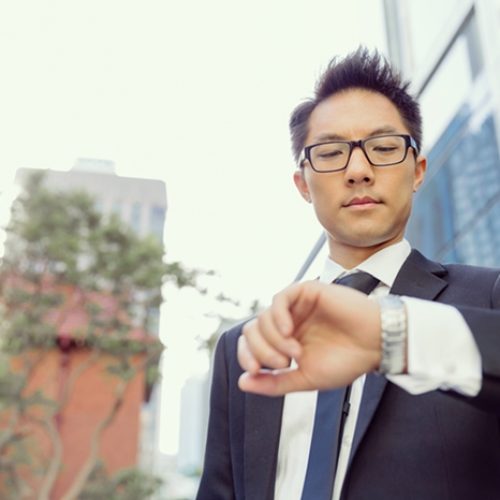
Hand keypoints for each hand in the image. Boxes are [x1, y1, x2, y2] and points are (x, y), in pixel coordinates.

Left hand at [238, 280, 381, 395]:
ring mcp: (296, 306)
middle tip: (284, 363)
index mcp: (284, 341)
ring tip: (296, 353)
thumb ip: (274, 382)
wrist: (375, 346)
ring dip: (274, 339)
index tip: (254, 371)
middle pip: (252, 330)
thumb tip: (242, 383)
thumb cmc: (346, 361)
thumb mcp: (305, 379)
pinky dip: (278, 316)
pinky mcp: (307, 291)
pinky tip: (289, 331)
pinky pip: (279, 299)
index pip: (251, 343)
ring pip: (263, 316)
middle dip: (261, 351)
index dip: (245, 356)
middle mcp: (287, 322)